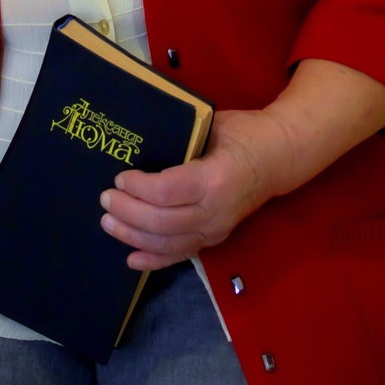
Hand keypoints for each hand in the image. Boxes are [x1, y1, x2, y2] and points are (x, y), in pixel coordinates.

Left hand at [99, 108, 289, 269]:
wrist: (279, 157)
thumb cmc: (244, 133)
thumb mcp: (214, 124)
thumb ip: (181, 136)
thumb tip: (141, 137)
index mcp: (215, 178)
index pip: (167, 191)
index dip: (138, 187)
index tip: (119, 176)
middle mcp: (215, 211)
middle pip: (162, 222)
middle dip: (127, 212)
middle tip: (105, 199)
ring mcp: (216, 230)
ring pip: (167, 244)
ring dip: (133, 236)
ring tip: (108, 223)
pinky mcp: (215, 239)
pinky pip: (180, 255)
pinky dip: (153, 260)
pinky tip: (130, 259)